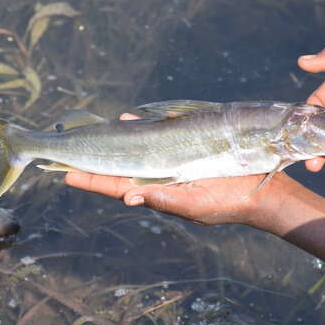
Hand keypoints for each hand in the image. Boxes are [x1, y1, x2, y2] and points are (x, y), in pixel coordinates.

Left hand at [65, 113, 284, 225]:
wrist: (259, 190)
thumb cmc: (227, 202)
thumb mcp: (194, 206)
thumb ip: (163, 200)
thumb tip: (129, 198)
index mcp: (158, 193)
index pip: (118, 186)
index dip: (93, 181)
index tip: (66, 176)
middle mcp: (161, 177)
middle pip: (123, 166)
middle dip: (99, 158)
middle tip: (71, 150)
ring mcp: (172, 162)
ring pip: (138, 149)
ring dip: (119, 140)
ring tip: (99, 129)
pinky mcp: (187, 148)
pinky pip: (161, 136)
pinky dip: (146, 128)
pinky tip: (132, 119)